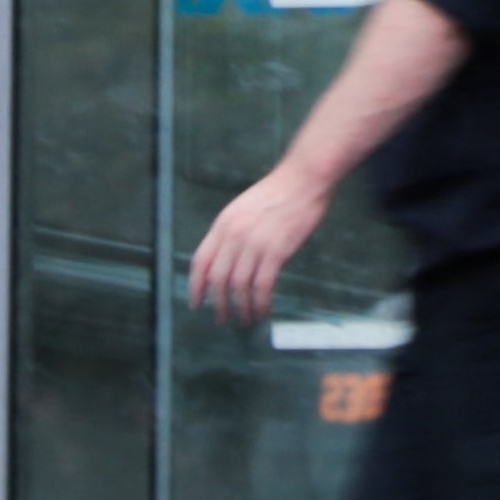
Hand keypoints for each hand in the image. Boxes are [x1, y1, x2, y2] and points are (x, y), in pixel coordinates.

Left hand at [189, 168, 327, 322]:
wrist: (304, 179)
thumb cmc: (278, 192)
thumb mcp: (243, 208)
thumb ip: (232, 232)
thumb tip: (227, 260)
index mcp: (223, 224)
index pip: (200, 261)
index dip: (196, 286)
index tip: (197, 303)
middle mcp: (234, 235)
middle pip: (217, 278)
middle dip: (218, 303)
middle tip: (222, 318)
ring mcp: (255, 243)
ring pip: (239, 286)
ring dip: (241, 308)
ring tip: (245, 319)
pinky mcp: (277, 251)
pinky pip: (262, 285)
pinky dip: (260, 303)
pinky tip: (263, 310)